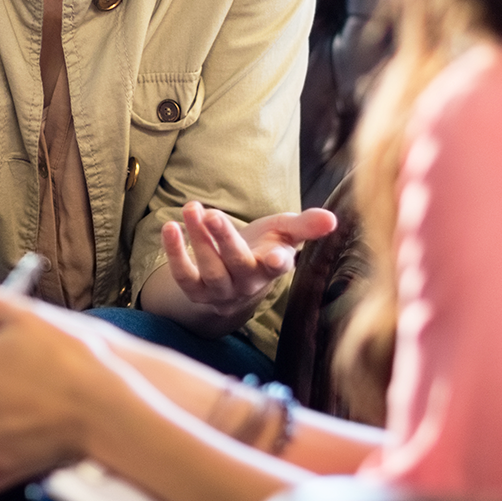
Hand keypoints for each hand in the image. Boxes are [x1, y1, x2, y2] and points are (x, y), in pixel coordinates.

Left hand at [155, 203, 337, 322]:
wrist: (236, 278)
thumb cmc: (264, 247)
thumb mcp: (285, 233)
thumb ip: (306, 226)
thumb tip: (333, 218)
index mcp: (272, 269)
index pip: (278, 268)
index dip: (278, 262)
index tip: (276, 255)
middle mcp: (247, 284)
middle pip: (237, 264)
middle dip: (224, 240)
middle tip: (212, 213)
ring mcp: (220, 291)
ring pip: (210, 270)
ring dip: (198, 240)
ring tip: (190, 209)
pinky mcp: (196, 291)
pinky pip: (184, 277)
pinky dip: (174, 254)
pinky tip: (169, 228)